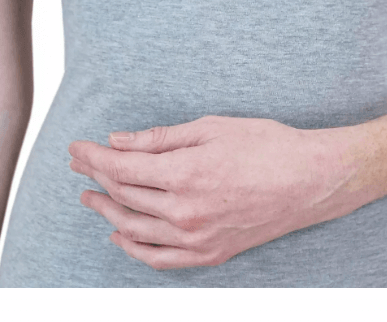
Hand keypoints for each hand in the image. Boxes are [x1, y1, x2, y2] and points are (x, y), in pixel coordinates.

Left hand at [67, 115, 352, 270]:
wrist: (310, 180)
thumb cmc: (266, 145)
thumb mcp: (212, 127)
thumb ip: (161, 137)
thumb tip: (120, 140)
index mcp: (184, 173)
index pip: (122, 167)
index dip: (93, 157)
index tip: (77, 147)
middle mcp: (184, 211)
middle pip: (124, 195)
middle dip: (95, 178)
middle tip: (79, 165)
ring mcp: (196, 237)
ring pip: (135, 229)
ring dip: (107, 212)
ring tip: (90, 199)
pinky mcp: (210, 253)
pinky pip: (161, 259)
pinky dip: (135, 248)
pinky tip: (122, 236)